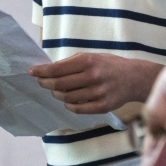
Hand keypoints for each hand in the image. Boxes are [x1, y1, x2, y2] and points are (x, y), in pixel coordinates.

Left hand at [29, 53, 162, 113]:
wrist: (134, 78)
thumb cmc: (109, 65)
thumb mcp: (92, 56)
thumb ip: (72, 63)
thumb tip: (49, 69)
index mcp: (88, 61)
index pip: (57, 69)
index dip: (42, 71)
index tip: (31, 72)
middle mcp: (92, 76)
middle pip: (59, 84)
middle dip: (45, 83)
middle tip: (40, 82)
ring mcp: (98, 92)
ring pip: (67, 98)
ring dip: (57, 94)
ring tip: (55, 91)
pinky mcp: (103, 106)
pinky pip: (78, 109)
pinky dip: (69, 105)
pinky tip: (68, 101)